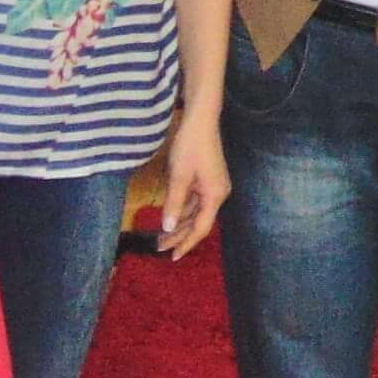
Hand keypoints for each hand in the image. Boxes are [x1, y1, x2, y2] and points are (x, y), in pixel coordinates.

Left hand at [157, 109, 229, 258]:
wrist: (201, 120)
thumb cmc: (190, 147)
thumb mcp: (178, 177)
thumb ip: (174, 204)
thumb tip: (168, 229)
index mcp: (214, 196)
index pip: (200, 228)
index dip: (186, 243)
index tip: (172, 256)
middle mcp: (218, 194)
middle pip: (199, 222)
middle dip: (179, 235)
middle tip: (159, 247)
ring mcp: (214, 186)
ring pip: (196, 212)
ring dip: (180, 223)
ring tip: (162, 235)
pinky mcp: (208, 179)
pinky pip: (196, 201)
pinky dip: (183, 209)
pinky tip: (171, 215)